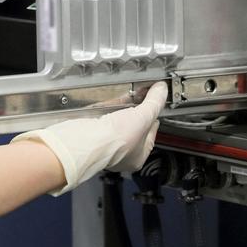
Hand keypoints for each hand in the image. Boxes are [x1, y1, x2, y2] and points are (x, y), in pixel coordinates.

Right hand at [13, 81, 166, 194]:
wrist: (84, 140)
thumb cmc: (116, 140)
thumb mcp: (143, 118)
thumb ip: (154, 102)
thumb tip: (162, 90)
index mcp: (137, 157)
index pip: (150, 135)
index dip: (154, 117)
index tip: (156, 102)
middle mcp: (120, 152)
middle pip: (134, 126)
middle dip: (139, 109)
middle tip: (144, 93)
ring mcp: (104, 141)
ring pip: (117, 119)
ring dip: (124, 105)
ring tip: (132, 90)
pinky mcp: (90, 130)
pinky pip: (103, 115)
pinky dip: (109, 104)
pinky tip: (114, 94)